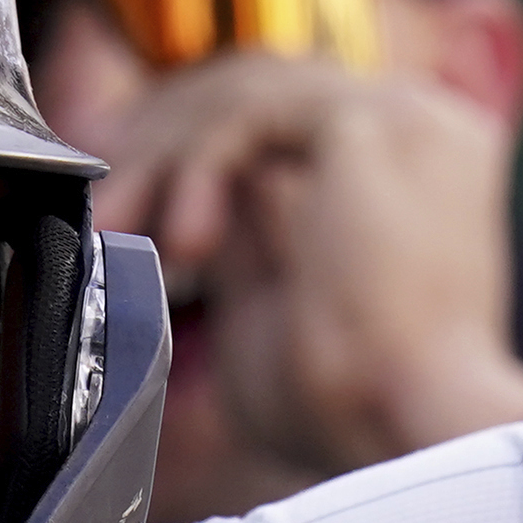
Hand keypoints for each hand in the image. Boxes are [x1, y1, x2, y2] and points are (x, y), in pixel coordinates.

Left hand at [92, 54, 522, 479]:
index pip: (280, 120)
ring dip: (162, 160)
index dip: (190, 152)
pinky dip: (195, 168)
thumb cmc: (353, 410)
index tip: (125, 202)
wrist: (408, 431)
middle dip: (158, 147)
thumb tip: (182, 211)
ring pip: (241, 94)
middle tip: (107, 214)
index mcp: (409, 169)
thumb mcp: (275, 309)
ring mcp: (400, 114)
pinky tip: (182, 241)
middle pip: (255, 90)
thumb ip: (241, 246)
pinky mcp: (368, 122)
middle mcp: (415, 125)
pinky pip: (246, 114)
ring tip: (121, 228)